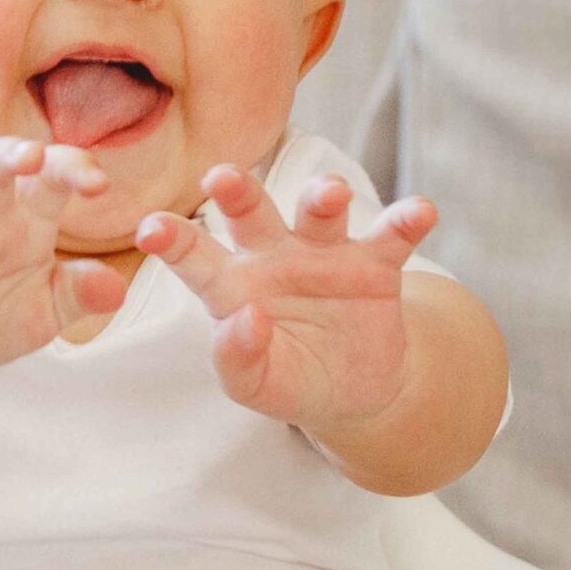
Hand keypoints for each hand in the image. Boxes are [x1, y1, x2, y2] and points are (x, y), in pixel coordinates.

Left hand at [135, 167, 438, 435]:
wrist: (353, 393)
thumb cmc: (288, 380)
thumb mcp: (252, 386)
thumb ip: (236, 358)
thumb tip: (248, 318)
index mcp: (232, 285)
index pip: (196, 257)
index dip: (174, 241)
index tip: (149, 229)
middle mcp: (273, 255)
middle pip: (251, 212)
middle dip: (238, 191)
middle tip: (221, 176)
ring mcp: (325, 254)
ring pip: (320, 212)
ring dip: (324, 196)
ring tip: (330, 194)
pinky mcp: (375, 264)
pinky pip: (392, 235)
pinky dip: (407, 220)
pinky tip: (421, 211)